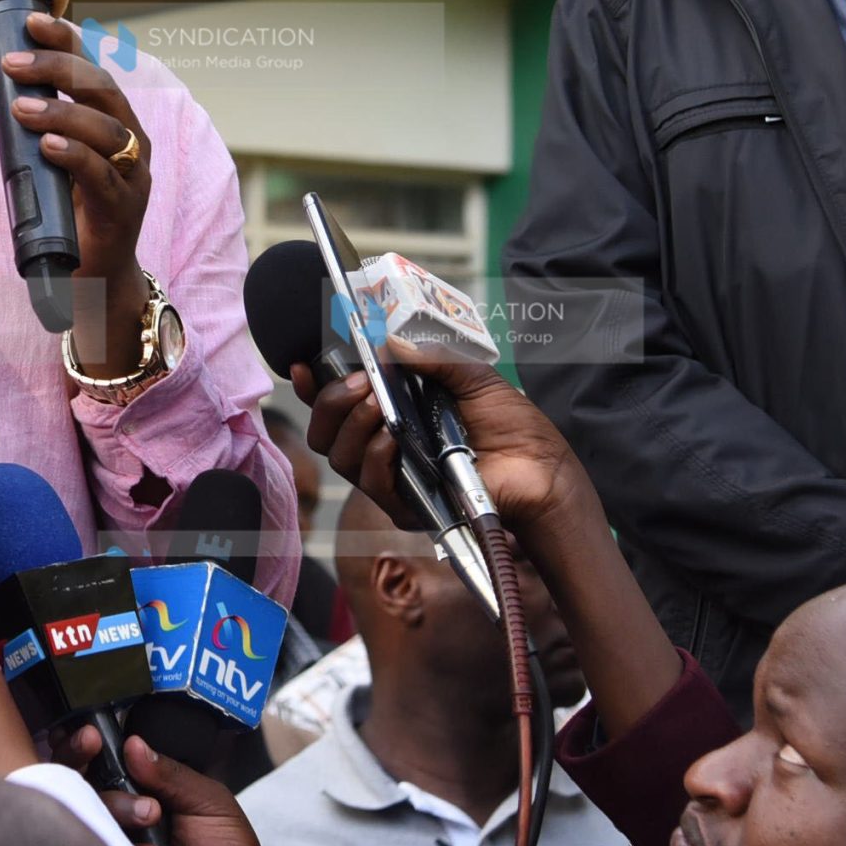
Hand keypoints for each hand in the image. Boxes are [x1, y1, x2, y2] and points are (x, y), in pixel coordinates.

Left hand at [0, 11, 153, 362]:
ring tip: (20, 107)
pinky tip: (48, 147)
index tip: (32, 20)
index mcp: (112, 120)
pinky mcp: (123, 209)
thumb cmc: (68, 210)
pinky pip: (103, 176)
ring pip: (108, 130)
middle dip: (59, 70)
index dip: (66, 41)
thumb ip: (14, 123)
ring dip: (63, 113)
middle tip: (13, 63)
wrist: (91, 276)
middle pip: (103, 90)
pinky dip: (76, 157)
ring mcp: (132, 175)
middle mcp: (130, 140)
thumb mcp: (37, 158)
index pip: (93, 67)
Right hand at [57, 729, 272, 845]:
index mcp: (145, 790)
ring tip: (152, 818)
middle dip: (85, 761)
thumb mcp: (211, 804)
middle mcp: (122, 814)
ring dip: (117, 806)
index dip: (90, 744)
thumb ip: (173, 773)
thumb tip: (133, 744)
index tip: (90, 736)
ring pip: (85, 809)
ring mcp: (112, 843)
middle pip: (82, 778)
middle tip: (96, 751)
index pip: (107, 760)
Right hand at [301, 340, 589, 532]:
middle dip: (330, 401)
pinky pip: (370, 482)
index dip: (313, 387)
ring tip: (377, 401)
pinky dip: (374, 454)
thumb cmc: (512, 426)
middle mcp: (384, 447)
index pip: (338, 405)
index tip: (302, 364)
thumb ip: (432, 357)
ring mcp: (393, 478)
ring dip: (351, 423)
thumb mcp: (472, 377)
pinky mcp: (406, 506)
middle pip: (325, 432)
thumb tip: (389, 340)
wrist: (542, 469)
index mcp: (394, 414)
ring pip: (339, 456)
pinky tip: (392, 436)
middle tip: (360, 382)